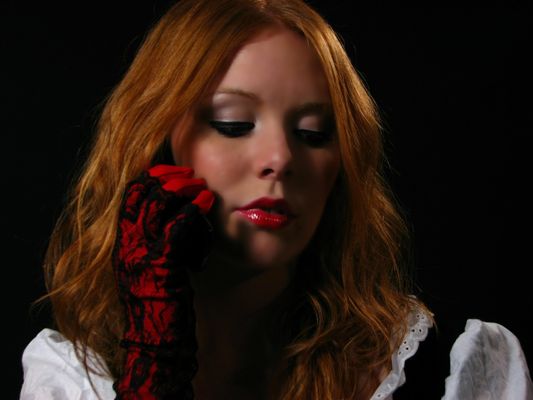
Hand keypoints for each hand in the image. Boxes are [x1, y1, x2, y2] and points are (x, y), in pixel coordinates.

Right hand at [112, 164, 213, 399]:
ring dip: (180, 188)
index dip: (150, 178)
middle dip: (165, 178)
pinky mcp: (159, 267)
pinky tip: (206, 202)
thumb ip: (159, 242)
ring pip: (156, 206)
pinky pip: (175, 229)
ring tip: (200, 184)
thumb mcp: (155, 268)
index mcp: (123, 244)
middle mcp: (126, 246)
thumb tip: (180, 215)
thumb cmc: (162, 304)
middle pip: (140, 196)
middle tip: (188, 172)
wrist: (157, 341)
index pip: (130, 199)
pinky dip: (191, 210)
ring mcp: (140, 255)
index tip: (172, 170)